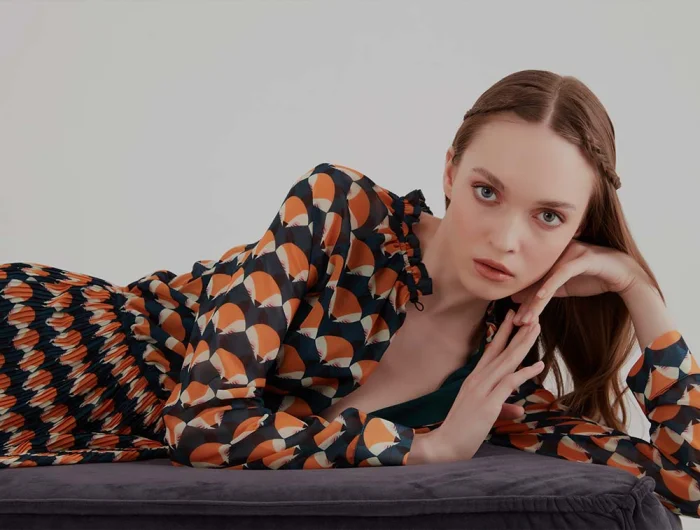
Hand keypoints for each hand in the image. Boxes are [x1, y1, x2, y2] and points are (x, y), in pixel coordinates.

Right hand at [425, 310, 543, 462]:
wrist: (444, 446)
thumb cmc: (461, 431)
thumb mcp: (484, 415)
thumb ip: (502, 408)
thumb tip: (519, 409)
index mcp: (474, 379)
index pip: (490, 350)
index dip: (502, 333)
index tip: (512, 318)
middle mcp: (477, 379)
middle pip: (500, 350)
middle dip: (516, 331)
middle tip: (529, 314)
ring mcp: (482, 390)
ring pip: (506, 361)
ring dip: (522, 343)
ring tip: (535, 328)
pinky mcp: (488, 403)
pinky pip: (509, 382)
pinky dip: (524, 372)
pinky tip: (538, 364)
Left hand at [510, 239, 645, 325]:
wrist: (626, 274)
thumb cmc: (595, 278)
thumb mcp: (565, 288)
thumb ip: (545, 291)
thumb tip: (519, 298)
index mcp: (552, 257)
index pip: (534, 281)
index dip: (524, 301)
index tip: (515, 319)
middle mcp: (558, 252)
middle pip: (538, 280)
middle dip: (527, 303)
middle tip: (516, 321)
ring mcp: (570, 252)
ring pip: (548, 279)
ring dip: (536, 301)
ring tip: (526, 318)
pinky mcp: (582, 258)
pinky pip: (563, 272)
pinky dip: (551, 284)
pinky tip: (541, 297)